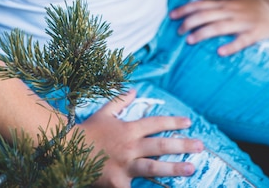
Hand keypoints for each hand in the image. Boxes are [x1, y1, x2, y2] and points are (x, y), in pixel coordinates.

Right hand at [81, 89, 202, 187]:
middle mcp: (129, 146)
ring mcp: (124, 165)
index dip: (172, 122)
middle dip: (182, 145)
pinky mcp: (118, 183)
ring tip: (191, 168)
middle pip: (160, 145)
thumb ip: (119, 101)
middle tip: (200, 146)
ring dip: (174, 168)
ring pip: (154, 167)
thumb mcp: (103, 113)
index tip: (189, 122)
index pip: (155, 123)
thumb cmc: (87, 132)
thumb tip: (133, 90)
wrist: (67, 150)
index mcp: (127, 129)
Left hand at [169, 0, 268, 55]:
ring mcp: (241, 23)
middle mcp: (230, 12)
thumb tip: (195, 12)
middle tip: (178, 32)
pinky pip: (241, 40)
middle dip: (189, 22)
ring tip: (190, 40)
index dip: (185, 9)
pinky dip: (230, 46)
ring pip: (218, 26)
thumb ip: (215, 8)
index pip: (200, 4)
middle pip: (205, 15)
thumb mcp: (230, 4)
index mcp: (224, 4)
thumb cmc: (251, 7)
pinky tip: (220, 52)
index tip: (172, 15)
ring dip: (202, 33)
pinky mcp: (253, 33)